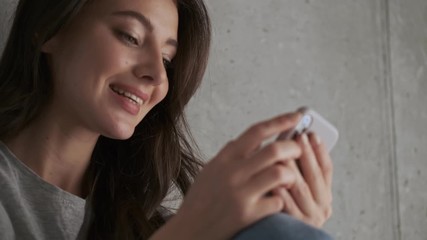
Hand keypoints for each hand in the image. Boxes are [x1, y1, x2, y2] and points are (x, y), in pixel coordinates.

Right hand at [157, 112, 303, 239]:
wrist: (189, 230)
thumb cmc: (200, 201)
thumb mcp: (209, 170)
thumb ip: (228, 155)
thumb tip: (246, 140)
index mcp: (224, 159)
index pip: (256, 131)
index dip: (280, 121)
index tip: (297, 117)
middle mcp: (232, 173)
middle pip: (275, 150)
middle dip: (294, 148)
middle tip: (298, 151)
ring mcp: (241, 194)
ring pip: (281, 174)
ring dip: (291, 175)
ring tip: (289, 179)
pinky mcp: (248, 214)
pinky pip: (277, 201)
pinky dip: (281, 200)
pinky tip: (275, 202)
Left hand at [274, 132, 332, 226]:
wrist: (277, 236)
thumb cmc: (287, 205)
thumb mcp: (297, 187)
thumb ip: (299, 169)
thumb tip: (295, 139)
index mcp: (325, 195)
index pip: (326, 169)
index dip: (320, 150)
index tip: (312, 133)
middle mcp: (322, 207)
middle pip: (314, 175)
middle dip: (306, 153)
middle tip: (298, 136)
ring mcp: (309, 216)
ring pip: (300, 187)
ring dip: (291, 167)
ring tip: (282, 151)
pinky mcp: (294, 224)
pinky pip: (286, 203)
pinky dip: (280, 189)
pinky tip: (271, 177)